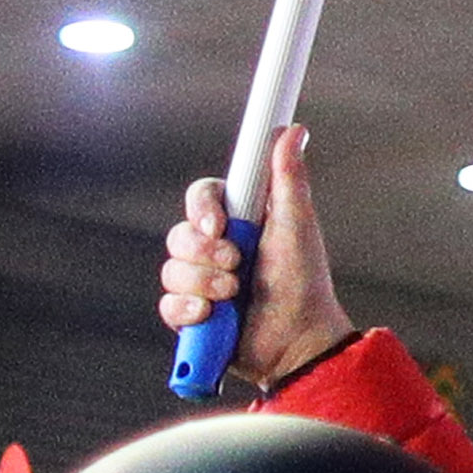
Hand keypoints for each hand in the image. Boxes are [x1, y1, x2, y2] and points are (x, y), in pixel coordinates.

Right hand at [158, 123, 358, 388]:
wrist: (300, 342)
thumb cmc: (304, 283)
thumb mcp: (297, 226)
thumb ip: (288, 178)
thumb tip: (293, 130)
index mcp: (237, 223)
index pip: (201, 198)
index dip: (201, 209)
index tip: (218, 225)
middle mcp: (215, 250)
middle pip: (179, 235)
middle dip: (206, 254)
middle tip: (237, 267)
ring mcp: (201, 283)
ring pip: (172, 270)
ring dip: (203, 284)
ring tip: (234, 296)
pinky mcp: (193, 316)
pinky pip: (168, 305)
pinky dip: (188, 310)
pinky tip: (212, 317)